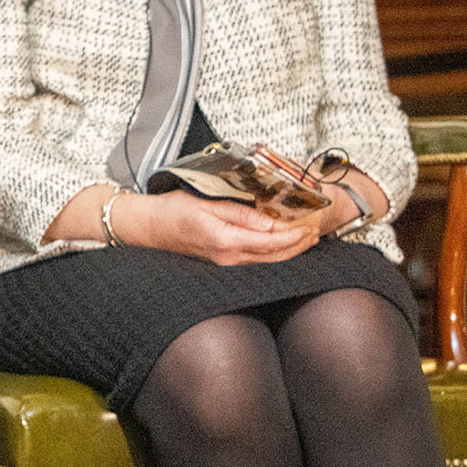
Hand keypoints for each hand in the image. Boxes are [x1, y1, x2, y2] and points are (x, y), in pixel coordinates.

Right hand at [116, 189, 319, 265]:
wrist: (150, 228)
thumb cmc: (174, 211)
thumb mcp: (208, 203)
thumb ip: (241, 213)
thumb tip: (270, 222)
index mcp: (225, 240)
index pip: (271, 242)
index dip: (294, 236)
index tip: (310, 225)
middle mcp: (228, 257)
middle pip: (274, 257)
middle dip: (298, 246)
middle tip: (316, 231)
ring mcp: (226, 263)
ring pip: (267, 262)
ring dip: (289, 251)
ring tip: (305, 238)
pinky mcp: (223, 263)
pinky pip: (256, 261)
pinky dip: (273, 253)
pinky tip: (281, 244)